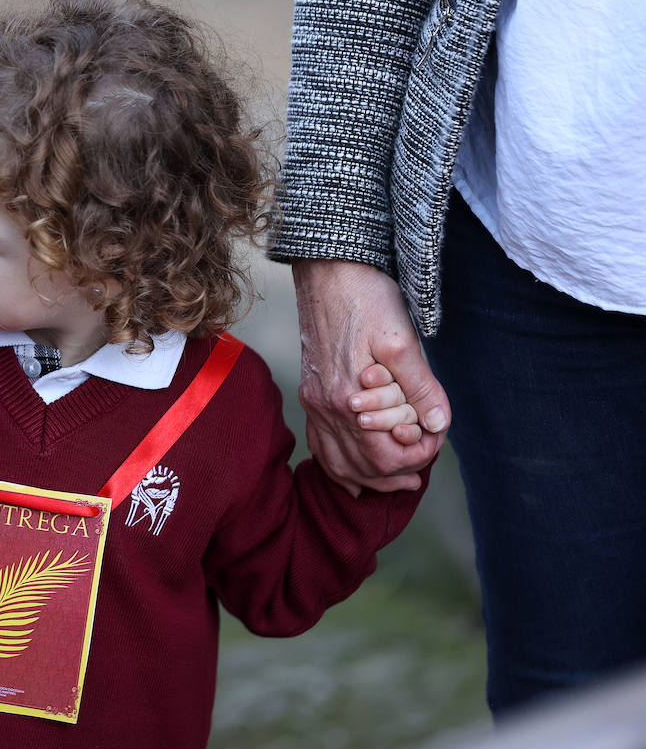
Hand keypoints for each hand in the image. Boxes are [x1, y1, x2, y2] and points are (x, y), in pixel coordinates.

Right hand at [292, 259, 449, 494]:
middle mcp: (325, 406)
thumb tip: (438, 424)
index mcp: (347, 398)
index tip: (438, 439)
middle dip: (397, 471)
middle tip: (424, 463)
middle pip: (361, 465)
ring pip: (338, 461)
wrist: (328, 268)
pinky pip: (320, 443)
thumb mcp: (402, 339)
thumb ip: (420, 386)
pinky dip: (339, 464)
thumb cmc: (365, 297)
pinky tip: (355, 472)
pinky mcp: (311, 390)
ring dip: (369, 477)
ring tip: (398, 479)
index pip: (385, 454)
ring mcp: (314, 400)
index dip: (419, 454)